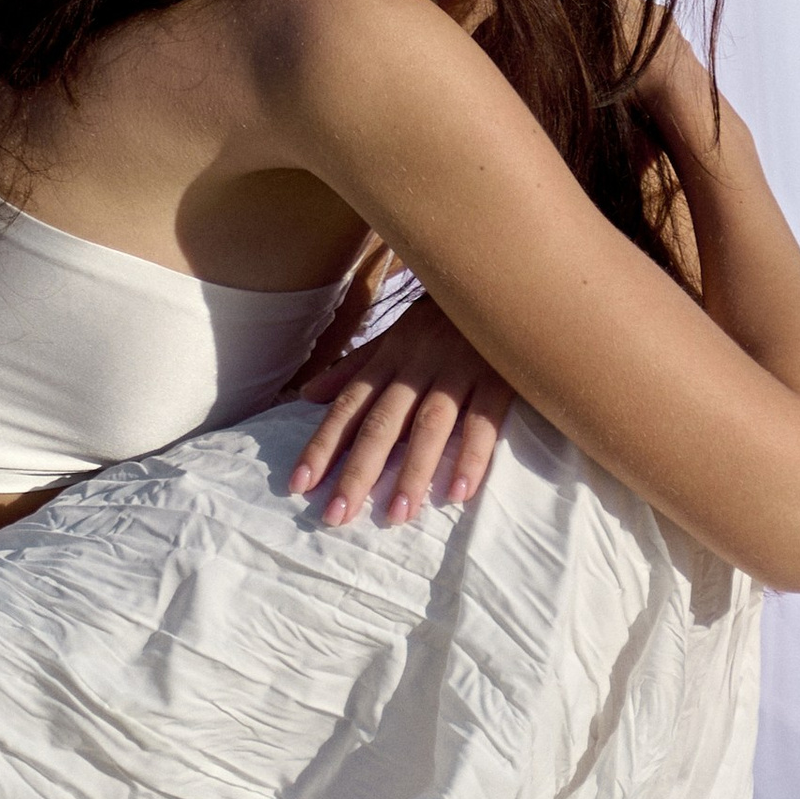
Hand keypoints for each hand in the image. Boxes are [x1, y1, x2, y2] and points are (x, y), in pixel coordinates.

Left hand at [288, 292, 514, 528]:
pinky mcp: (497, 379)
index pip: (349, 407)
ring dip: (412, 472)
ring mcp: (458, 372)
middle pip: (382, 423)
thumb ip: (355, 367)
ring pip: (429, 426)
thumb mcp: (395, 335)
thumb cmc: (444, 316)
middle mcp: (417, 366)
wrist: (501, 281)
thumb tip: (308, 395)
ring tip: (396, 515)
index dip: (323, 446)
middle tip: (336, 517)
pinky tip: (458, 493)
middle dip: (358, 471)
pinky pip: (482, 423)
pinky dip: (471, 457)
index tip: (299, 486)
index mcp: (390, 358)